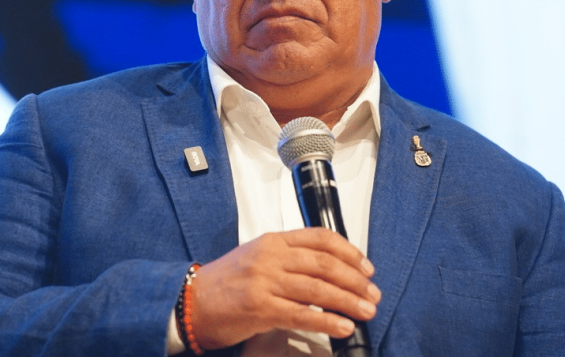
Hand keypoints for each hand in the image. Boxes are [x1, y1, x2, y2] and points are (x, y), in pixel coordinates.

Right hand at [189, 228, 380, 349]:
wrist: (191, 301)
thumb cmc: (225, 282)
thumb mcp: (258, 257)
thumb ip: (290, 259)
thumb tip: (329, 272)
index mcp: (273, 241)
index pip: (320, 238)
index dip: (349, 253)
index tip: (366, 267)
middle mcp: (271, 257)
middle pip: (325, 263)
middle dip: (355, 280)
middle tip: (373, 292)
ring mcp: (265, 282)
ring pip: (318, 288)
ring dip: (348, 300)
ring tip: (366, 310)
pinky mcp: (260, 308)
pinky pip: (301, 314)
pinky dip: (326, 321)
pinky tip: (342, 326)